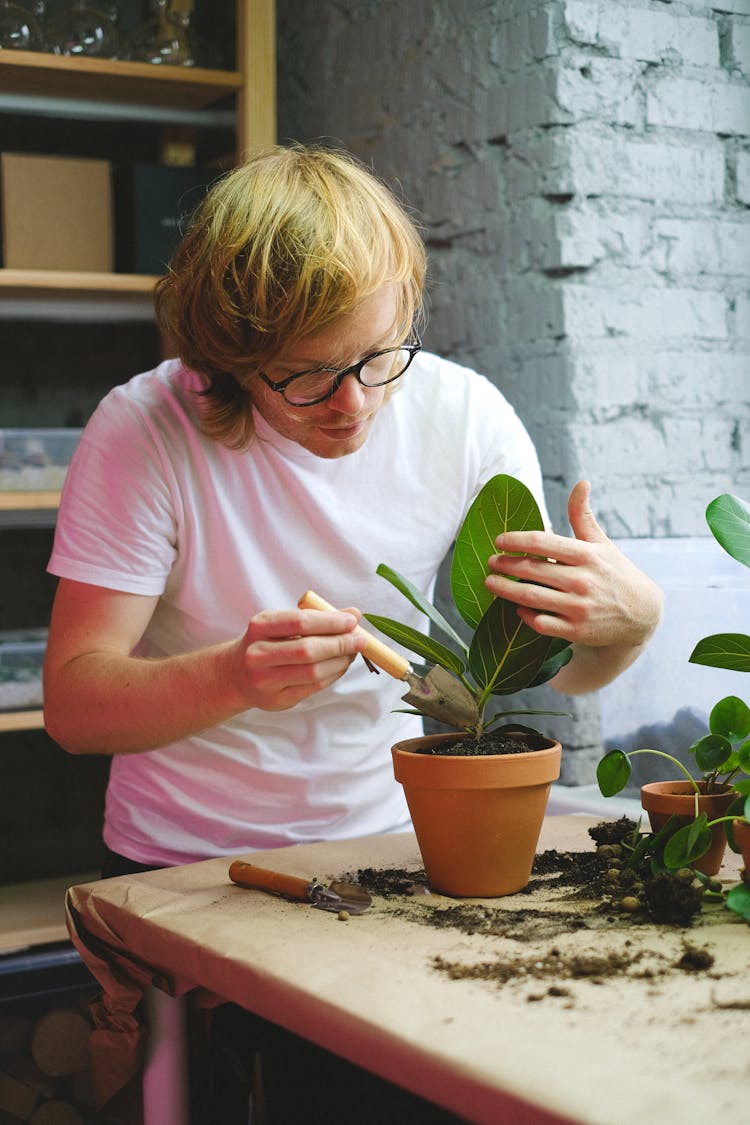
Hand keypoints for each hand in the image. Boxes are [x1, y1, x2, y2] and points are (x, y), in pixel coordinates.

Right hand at [227, 606, 366, 711]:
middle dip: (340, 644)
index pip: (300, 622)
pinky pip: (313, 687)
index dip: (330, 621)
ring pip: (313, 672)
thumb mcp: (283, 623)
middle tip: (361, 640)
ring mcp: (265, 681)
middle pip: (307, 650)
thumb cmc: (267, 642)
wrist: (236, 674)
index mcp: (259, 626)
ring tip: (352, 653)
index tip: (352, 620)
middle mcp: (258, 654)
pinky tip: (340, 666)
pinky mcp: (276, 700)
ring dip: (340, 662)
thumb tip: (355, 614)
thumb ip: (317, 617)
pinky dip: (333, 675)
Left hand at [485, 480, 662, 650]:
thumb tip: (581, 482)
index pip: (541, 542)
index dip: (515, 539)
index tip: (499, 540)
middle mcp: (582, 580)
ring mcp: (578, 607)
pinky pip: (540, 623)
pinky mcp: (576, 630)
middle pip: (530, 569)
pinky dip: (524, 615)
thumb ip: (583, 515)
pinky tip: (515, 607)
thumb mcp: (601, 543)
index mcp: (586, 555)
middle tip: (489, 561)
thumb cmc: (615, 572)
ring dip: (504, 589)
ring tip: (490, 582)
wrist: (642, 614)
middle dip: (504, 564)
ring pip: (530, 597)